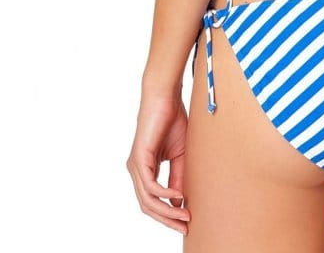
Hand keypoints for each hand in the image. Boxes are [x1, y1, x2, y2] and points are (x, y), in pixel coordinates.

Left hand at [126, 90, 190, 235]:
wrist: (165, 97)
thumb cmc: (172, 120)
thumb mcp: (180, 154)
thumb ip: (178, 176)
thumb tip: (181, 202)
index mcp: (145, 170)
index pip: (153, 201)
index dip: (169, 214)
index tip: (187, 221)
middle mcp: (136, 171)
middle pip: (148, 206)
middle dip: (167, 219)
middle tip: (186, 226)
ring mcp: (135, 165)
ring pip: (147, 200)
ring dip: (167, 211)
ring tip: (186, 215)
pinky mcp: (138, 158)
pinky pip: (150, 185)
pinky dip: (164, 194)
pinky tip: (178, 196)